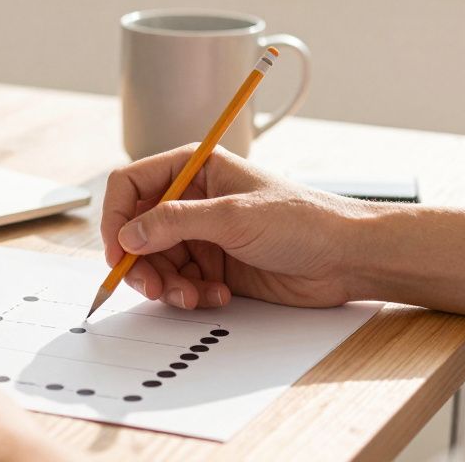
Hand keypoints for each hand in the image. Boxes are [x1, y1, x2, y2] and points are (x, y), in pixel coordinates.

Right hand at [100, 145, 371, 310]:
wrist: (347, 258)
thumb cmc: (303, 220)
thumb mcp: (233, 217)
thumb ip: (175, 223)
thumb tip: (128, 235)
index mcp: (193, 169)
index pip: (130, 185)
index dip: (116, 218)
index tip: (117, 253)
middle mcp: (192, 199)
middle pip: (137, 230)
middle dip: (140, 262)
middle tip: (152, 288)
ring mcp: (202, 234)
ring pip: (155, 262)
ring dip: (167, 285)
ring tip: (193, 296)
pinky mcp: (214, 266)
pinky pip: (180, 283)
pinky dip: (190, 295)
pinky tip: (218, 295)